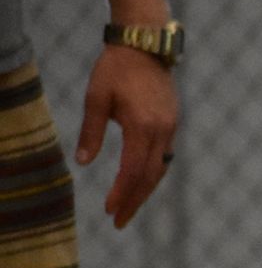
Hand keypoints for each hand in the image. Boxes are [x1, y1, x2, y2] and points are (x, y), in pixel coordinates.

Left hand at [74, 45, 177, 228]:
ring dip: (145, 191)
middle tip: (120, 222)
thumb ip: (90, 132)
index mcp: (142, 126)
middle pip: (151, 177)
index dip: (122, 193)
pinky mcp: (172, 124)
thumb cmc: (116, 69)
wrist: (146, 45)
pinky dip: (152, 174)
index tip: (109, 210)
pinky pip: (164, 157)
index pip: (133, 170)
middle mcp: (162, 132)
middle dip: (135, 201)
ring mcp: (171, 129)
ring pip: (160, 169)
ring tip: (129, 207)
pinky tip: (141, 182)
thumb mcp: (96, 98)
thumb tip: (83, 163)